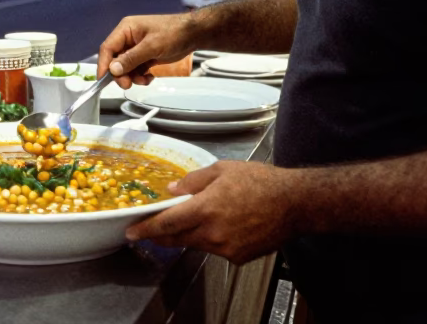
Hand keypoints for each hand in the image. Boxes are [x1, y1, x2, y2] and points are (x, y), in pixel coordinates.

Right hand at [97, 14, 192, 88]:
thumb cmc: (173, 33)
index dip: (103, 64)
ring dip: (132, 77)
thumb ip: (131, 59)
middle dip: (121, 74)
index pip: (108, 48)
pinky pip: (136, 69)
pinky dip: (140, 76)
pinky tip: (150, 77)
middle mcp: (128, 38)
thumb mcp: (151, 46)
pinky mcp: (145, 56)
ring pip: (125, 67)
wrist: (193, 34)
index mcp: (126, 29)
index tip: (103, 79)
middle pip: (115, 60)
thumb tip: (113, 70)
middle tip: (127, 84)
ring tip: (144, 80)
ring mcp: (136, 47)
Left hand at [124, 161, 297, 264]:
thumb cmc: (261, 182)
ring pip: (196, 243)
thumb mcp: (222, 170)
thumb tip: (172, 190)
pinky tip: (222, 225)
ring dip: (188, 234)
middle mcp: (214, 232)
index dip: (147, 228)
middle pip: (177, 238)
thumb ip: (193, 181)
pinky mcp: (238, 256)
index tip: (132, 232)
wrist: (294, 203)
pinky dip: (211, 239)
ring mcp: (226, 247)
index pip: (168, 223)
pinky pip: (215, 249)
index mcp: (207, 208)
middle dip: (161, 234)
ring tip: (195, 219)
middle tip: (150, 229)